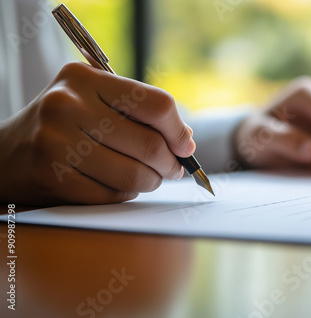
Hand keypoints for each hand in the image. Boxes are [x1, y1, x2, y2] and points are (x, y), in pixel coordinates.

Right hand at [0, 62, 194, 205]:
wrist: (5, 155)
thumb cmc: (62, 126)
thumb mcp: (93, 101)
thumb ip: (138, 113)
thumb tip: (185, 139)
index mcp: (84, 79)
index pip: (155, 104)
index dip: (178, 130)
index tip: (185, 146)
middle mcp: (67, 105)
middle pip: (150, 144)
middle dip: (170, 164)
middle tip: (172, 169)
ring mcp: (56, 142)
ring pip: (135, 174)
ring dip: (151, 182)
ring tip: (148, 178)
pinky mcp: (52, 177)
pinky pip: (113, 195)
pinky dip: (125, 194)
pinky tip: (119, 186)